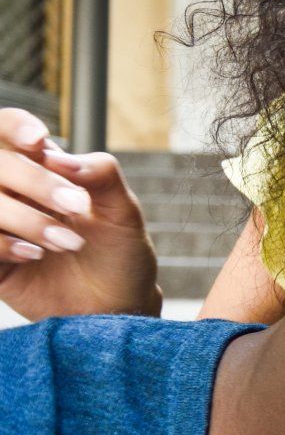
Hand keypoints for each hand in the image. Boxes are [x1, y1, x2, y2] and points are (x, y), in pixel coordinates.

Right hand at [0, 108, 158, 318]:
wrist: (116, 308)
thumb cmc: (121, 255)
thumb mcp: (123, 213)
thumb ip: (102, 176)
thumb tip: (58, 155)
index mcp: (42, 170)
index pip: (8, 131)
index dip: (13, 127)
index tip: (39, 141)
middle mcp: (12, 192)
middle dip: (33, 181)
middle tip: (74, 206)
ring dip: (24, 218)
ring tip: (67, 243)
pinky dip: (3, 243)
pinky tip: (35, 255)